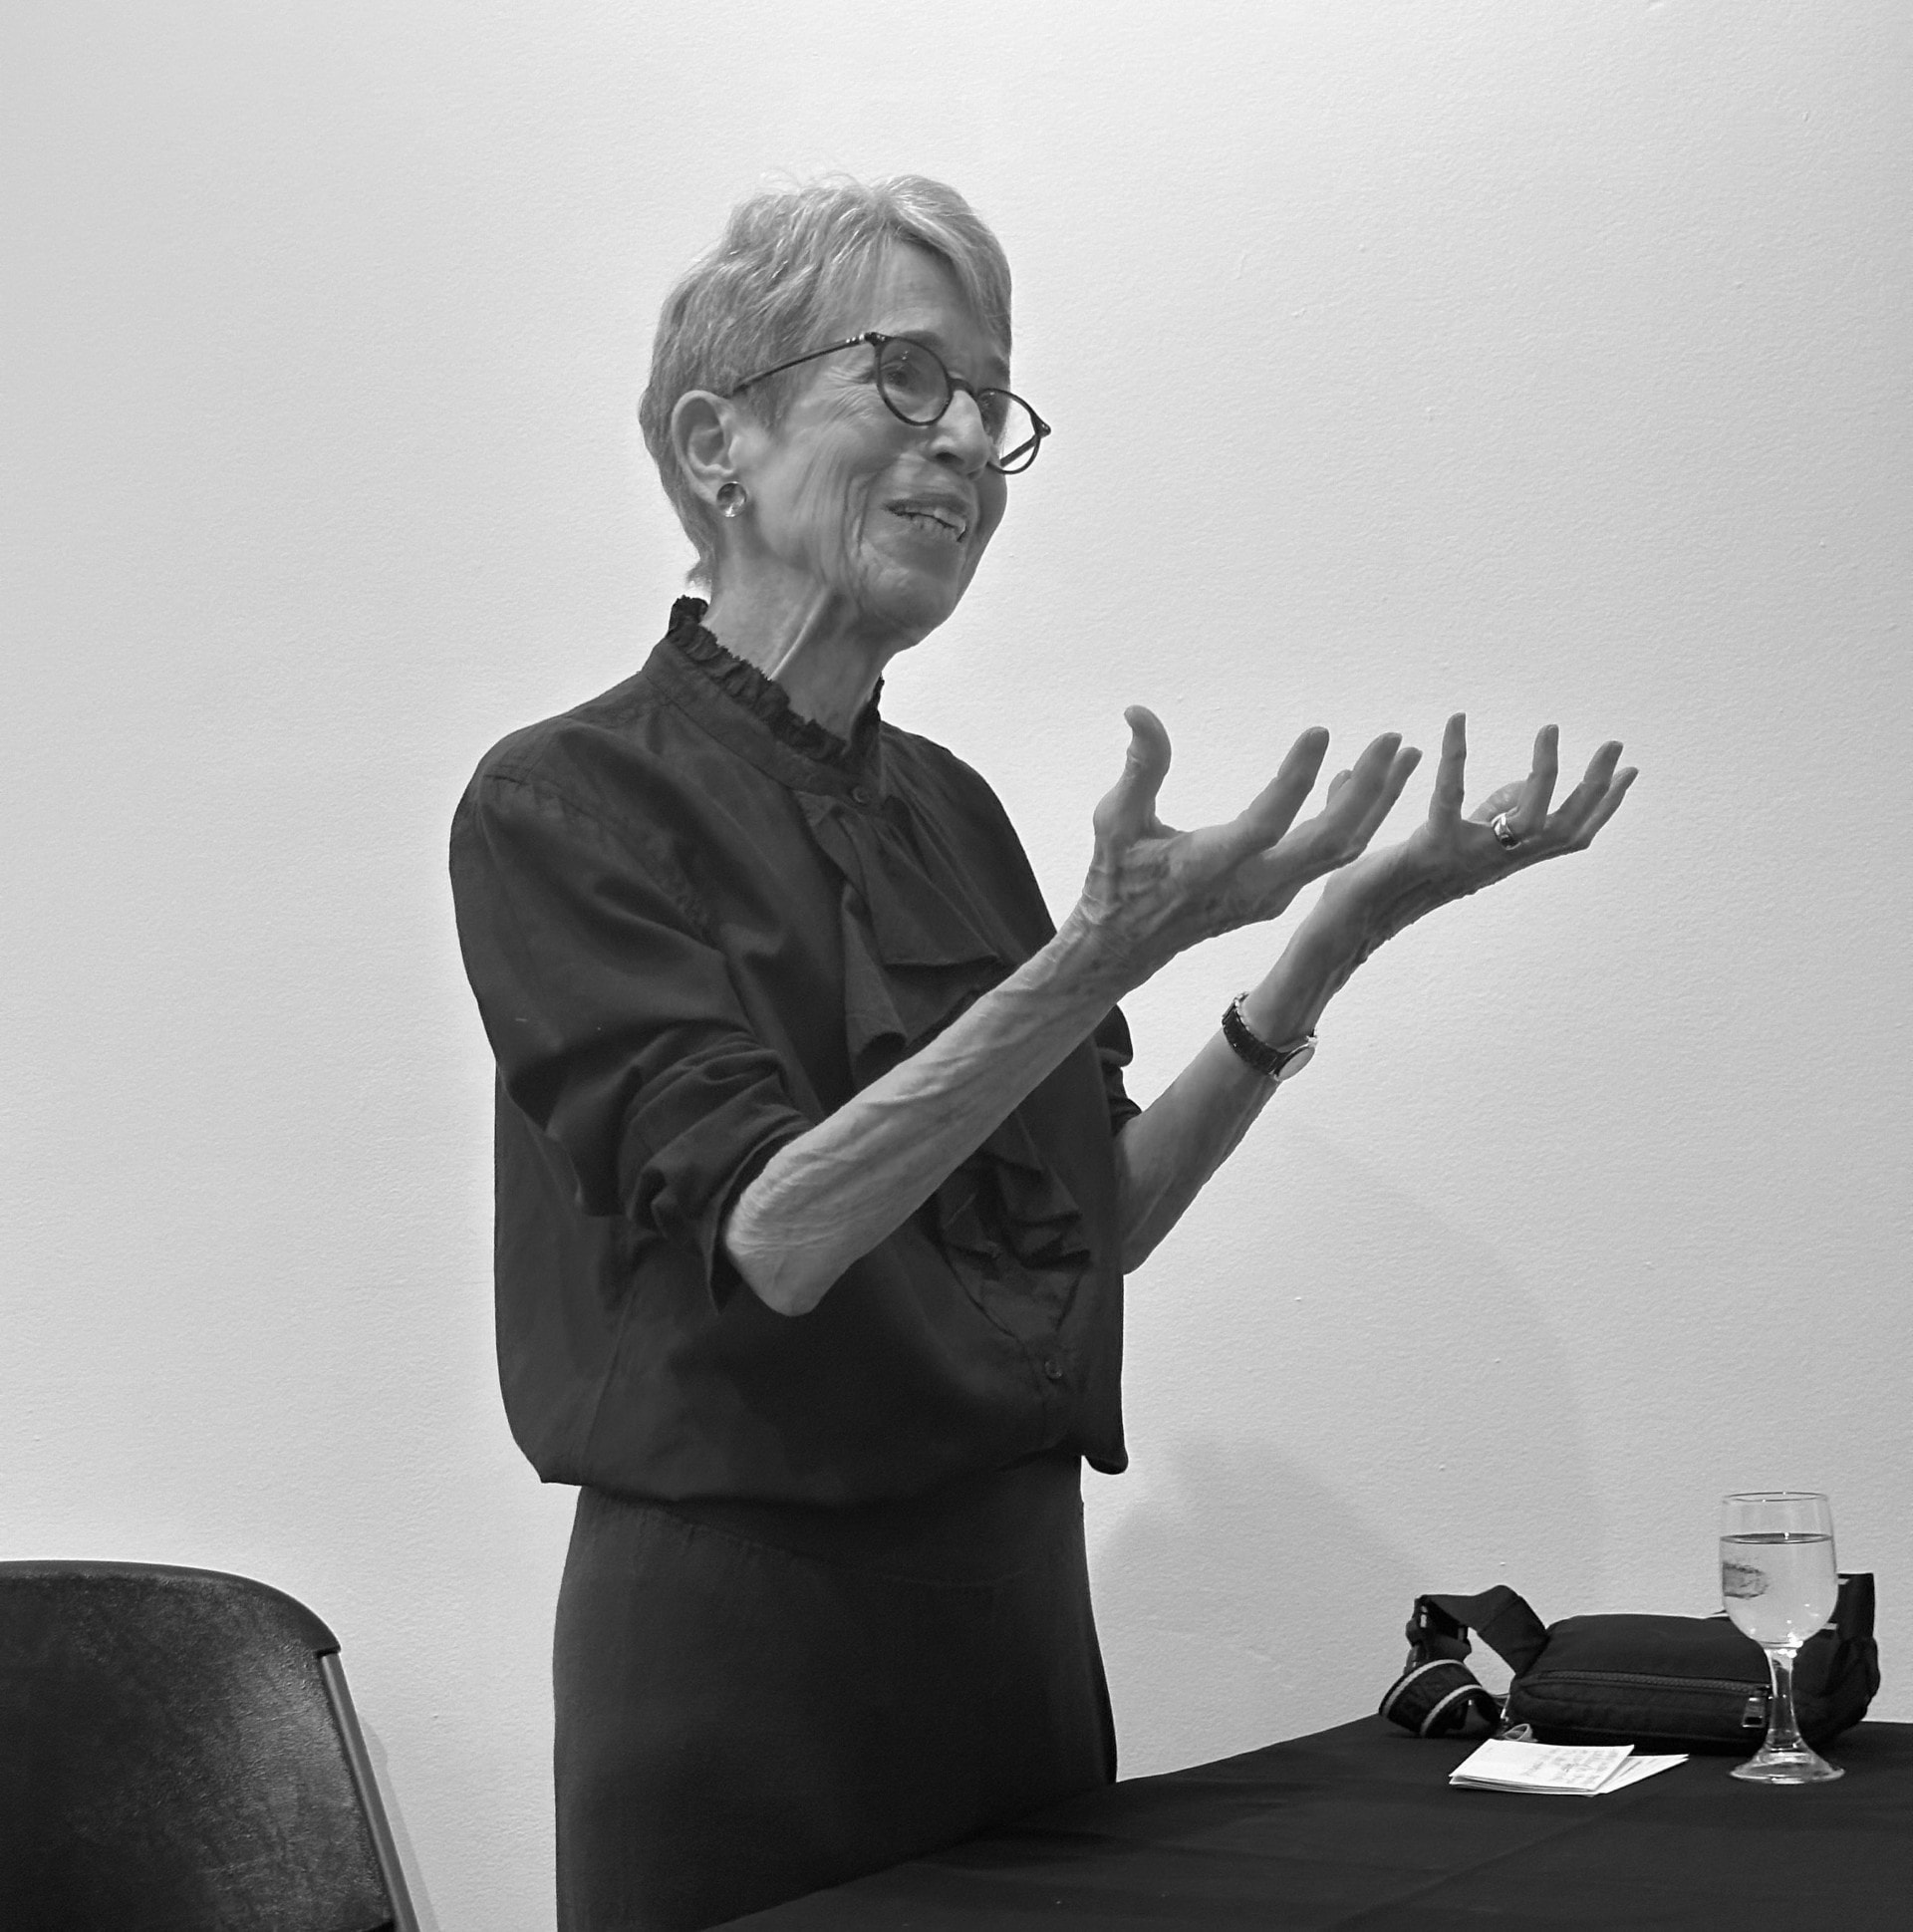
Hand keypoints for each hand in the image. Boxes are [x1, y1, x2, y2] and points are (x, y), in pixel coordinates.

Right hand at [1067, 706, 1422, 988]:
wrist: (1126, 946)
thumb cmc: (1116, 877)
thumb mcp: (1115, 821)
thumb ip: (1140, 768)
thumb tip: (1139, 711)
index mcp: (1207, 867)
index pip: (1266, 824)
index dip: (1296, 779)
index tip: (1321, 731)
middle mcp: (1250, 888)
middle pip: (1328, 844)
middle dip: (1368, 791)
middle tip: (1390, 739)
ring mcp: (1271, 896)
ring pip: (1340, 852)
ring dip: (1375, 803)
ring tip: (1398, 754)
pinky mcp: (1279, 897)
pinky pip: (1328, 857)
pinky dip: (1351, 818)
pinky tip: (1355, 780)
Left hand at [1315, 715, 1637, 954]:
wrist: (1350, 921)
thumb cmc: (1392, 881)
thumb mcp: (1450, 845)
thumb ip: (1485, 817)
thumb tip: (1513, 789)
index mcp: (1500, 862)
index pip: (1568, 838)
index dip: (1603, 807)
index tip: (1629, 771)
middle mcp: (1492, 865)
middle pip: (1563, 830)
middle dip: (1597, 788)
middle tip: (1615, 744)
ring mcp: (1465, 860)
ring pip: (1527, 821)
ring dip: (1545, 773)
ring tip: (1551, 729)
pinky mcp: (1428, 851)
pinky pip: (1448, 800)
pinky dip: (1454, 758)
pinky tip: (1456, 721)